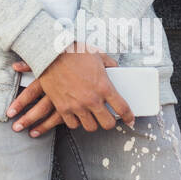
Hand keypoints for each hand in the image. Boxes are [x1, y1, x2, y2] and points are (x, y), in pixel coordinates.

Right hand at [7, 44, 132, 134]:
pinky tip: (76, 115)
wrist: (51, 54)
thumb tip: (115, 69)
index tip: (129, 120)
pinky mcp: (62, 107)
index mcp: (103, 86)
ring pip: (90, 127)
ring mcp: (77, 105)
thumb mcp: (97, 55)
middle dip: (110, 121)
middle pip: (108, 123)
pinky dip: (76, 121)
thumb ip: (109, 64)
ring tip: (91, 116)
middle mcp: (92, 99)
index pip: (122, 109)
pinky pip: (73, 124)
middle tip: (107, 117)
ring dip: (93, 122)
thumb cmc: (73, 52)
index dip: (128, 117)